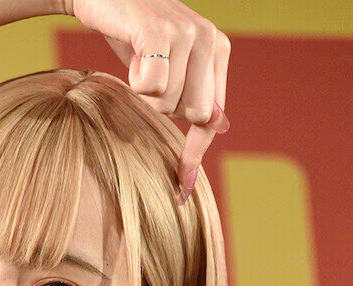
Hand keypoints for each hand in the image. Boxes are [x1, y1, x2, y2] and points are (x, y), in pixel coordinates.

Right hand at [68, 0, 230, 200]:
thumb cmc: (134, 37)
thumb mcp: (169, 66)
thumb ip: (194, 93)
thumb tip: (220, 128)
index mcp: (218, 49)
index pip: (212, 116)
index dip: (195, 151)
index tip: (183, 187)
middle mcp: (210, 38)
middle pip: (192, 113)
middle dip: (162, 109)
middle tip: (147, 82)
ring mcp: (187, 32)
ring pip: (167, 101)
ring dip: (143, 92)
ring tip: (138, 64)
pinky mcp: (160, 30)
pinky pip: (149, 86)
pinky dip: (132, 80)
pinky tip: (131, 57)